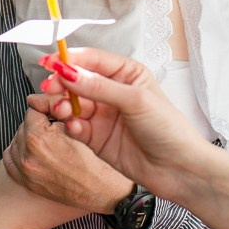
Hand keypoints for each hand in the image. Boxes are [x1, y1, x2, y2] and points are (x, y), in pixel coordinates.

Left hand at [3, 103, 132, 212]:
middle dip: (38, 123)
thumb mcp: (77, 127)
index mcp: (38, 138)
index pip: (33, 110)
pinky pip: (10, 160)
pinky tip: (33, 152)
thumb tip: (37, 98)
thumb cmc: (94, 160)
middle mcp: (27, 156)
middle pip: (24, 125)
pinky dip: (19, 153)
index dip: (47, 108)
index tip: (54, 113)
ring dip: (28, 137)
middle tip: (54, 127)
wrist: (101, 190)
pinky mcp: (27, 183)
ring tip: (47, 140)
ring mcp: (25, 172)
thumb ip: (56, 110)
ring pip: (16, 141)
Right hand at [34, 47, 214, 206]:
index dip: (69, 59)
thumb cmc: (168, 129)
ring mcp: (103, 115)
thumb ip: (99, 87)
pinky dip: (70, 125)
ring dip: (63, 105)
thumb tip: (69, 72)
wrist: (179, 170)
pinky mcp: (96, 138)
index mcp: (127, 74)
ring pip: (72, 104)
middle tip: (50, 87)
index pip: (92, 59)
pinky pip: (75, 127)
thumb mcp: (135, 101)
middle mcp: (113, 92)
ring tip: (62, 110)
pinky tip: (73, 127)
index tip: (50, 61)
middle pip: (77, 80)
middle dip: (62, 82)